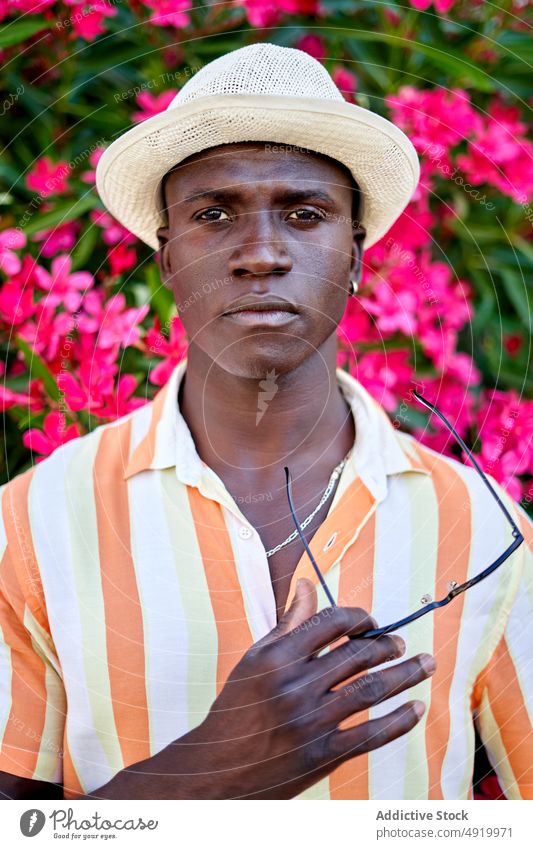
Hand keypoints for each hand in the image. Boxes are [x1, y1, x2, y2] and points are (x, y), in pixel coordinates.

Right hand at [184, 578, 435, 798]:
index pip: (330, 623)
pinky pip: (370, 734)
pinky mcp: (321, 755)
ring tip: (425, 664)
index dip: (358, 617)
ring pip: (370, 689)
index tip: (371, 621)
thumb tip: (307, 584)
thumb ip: (288, 624)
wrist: (217, 769)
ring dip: (404, 674)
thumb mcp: (256, 660)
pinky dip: (398, 720)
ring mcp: (309, 721)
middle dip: (387, 645)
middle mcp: (294, 686)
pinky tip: (415, 707)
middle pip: (356, 654)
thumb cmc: (238, 707)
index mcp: (276, 657)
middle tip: (402, 645)